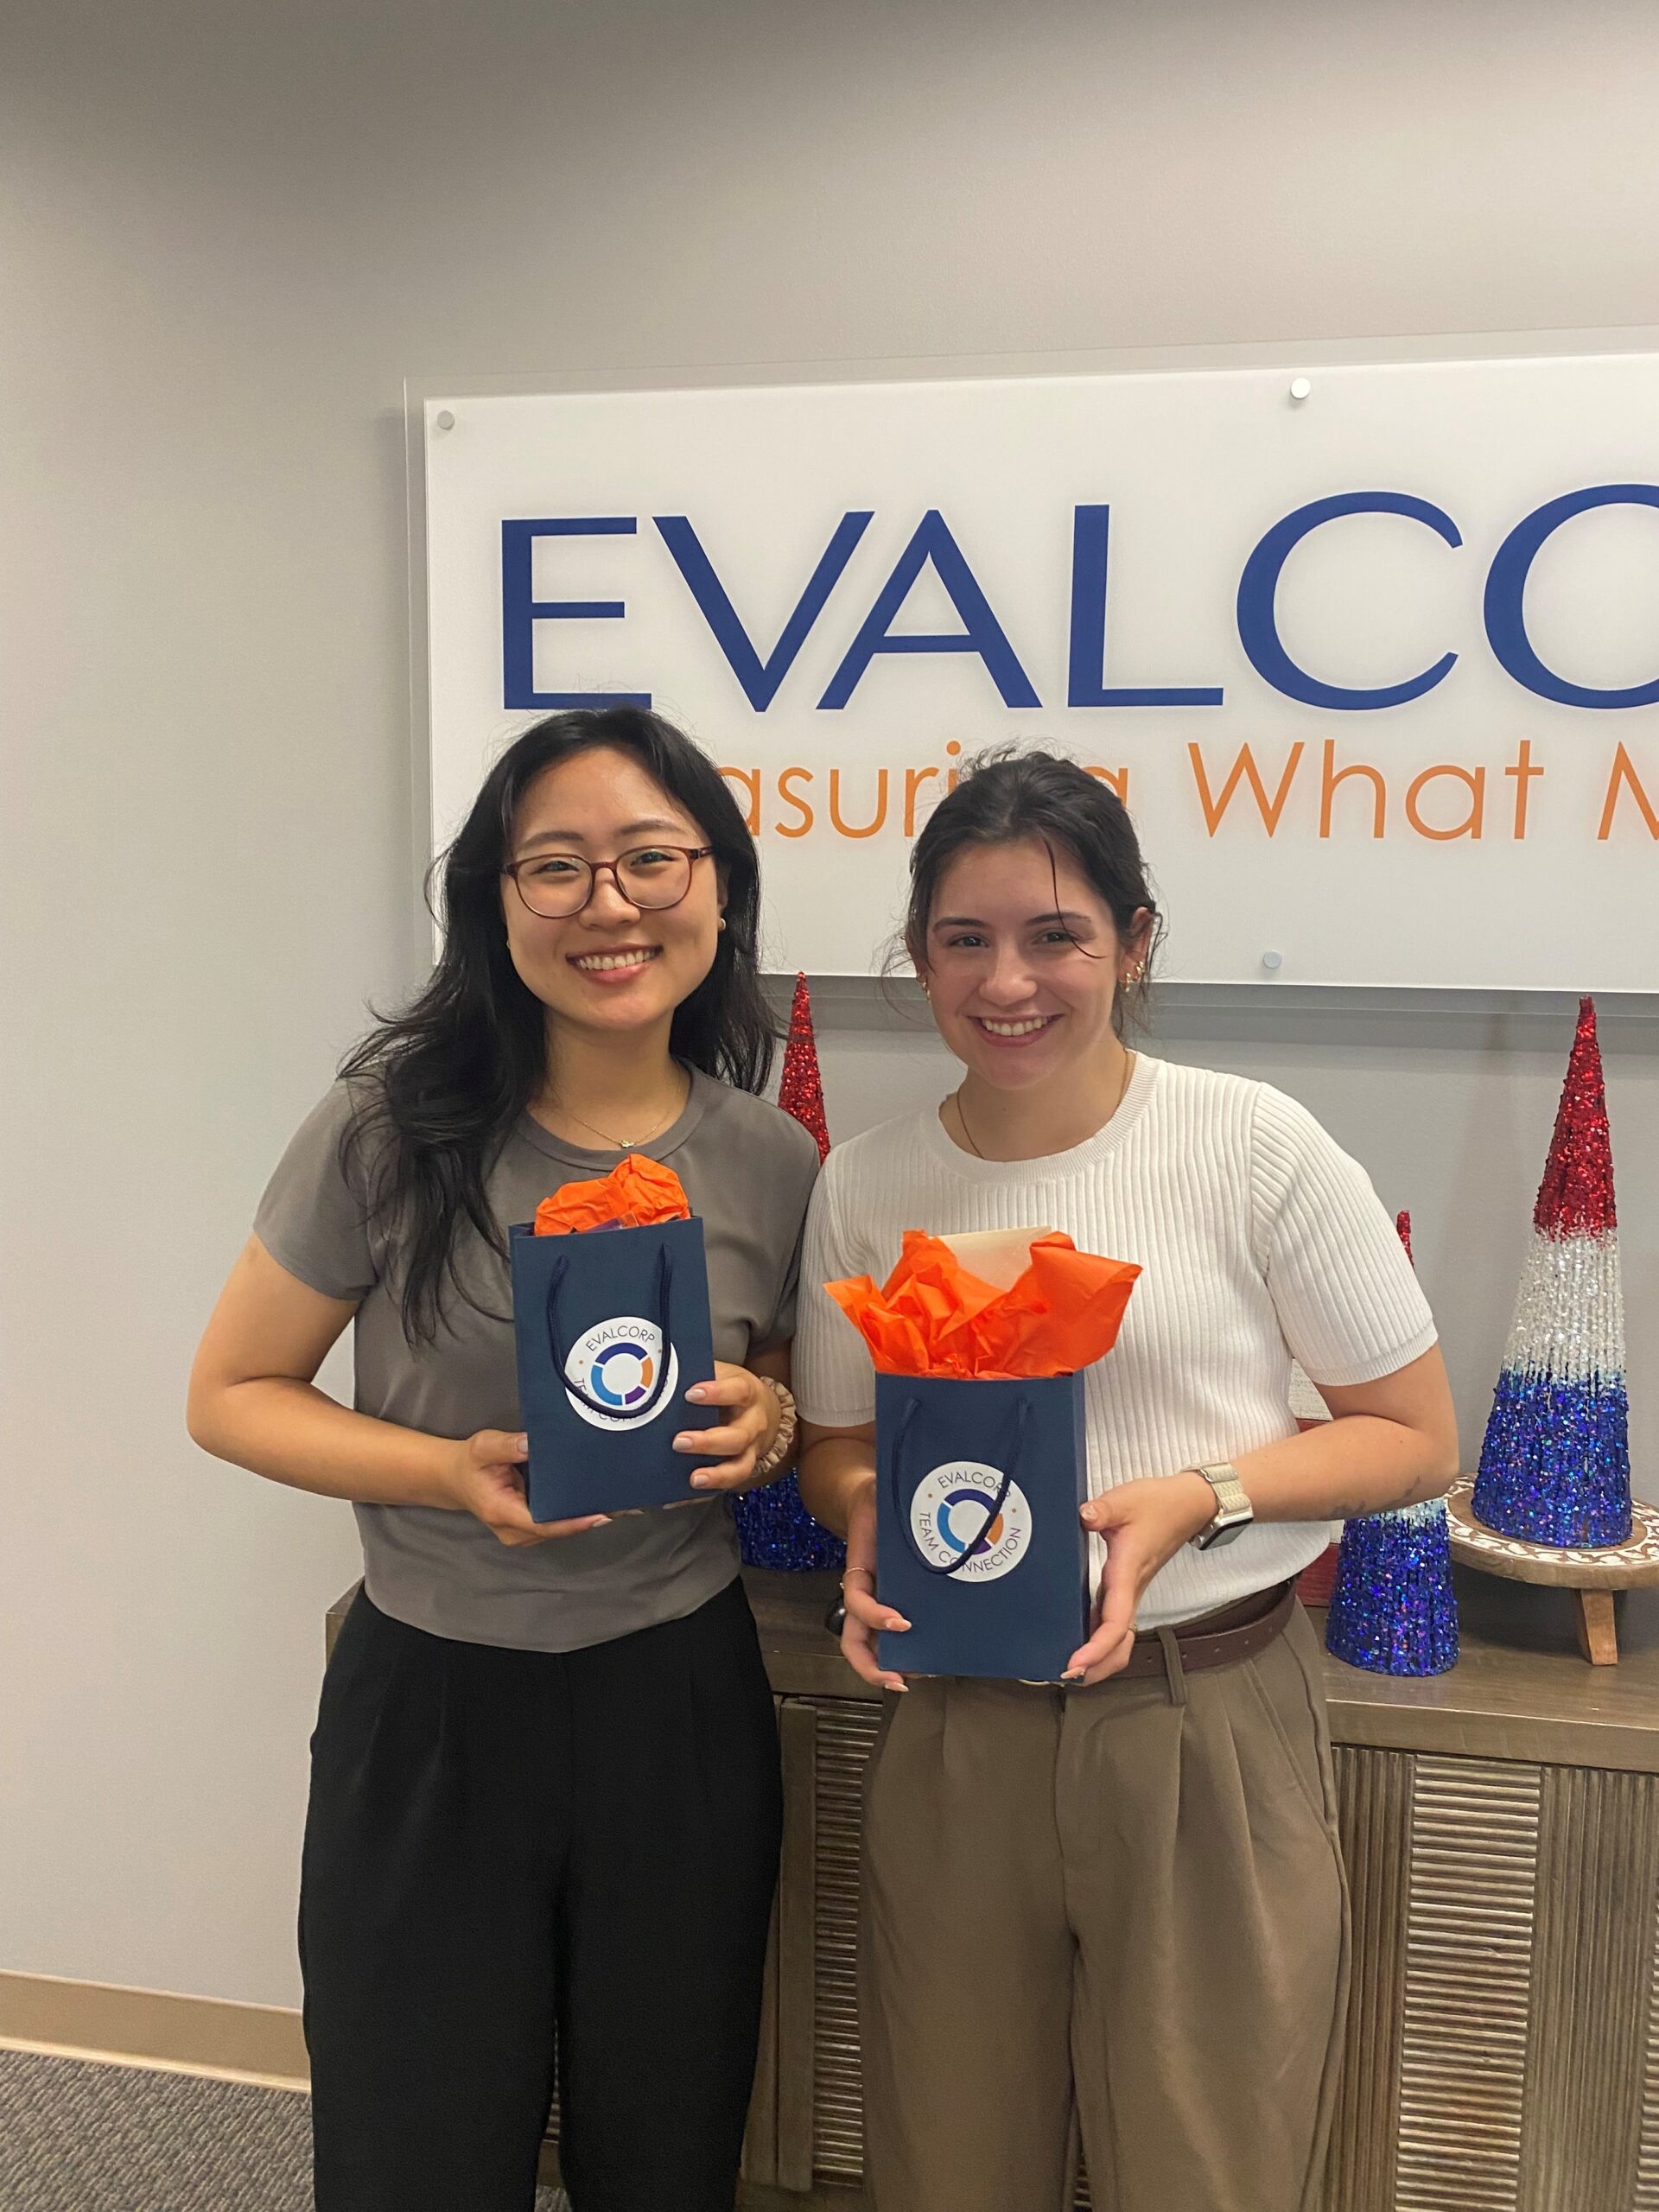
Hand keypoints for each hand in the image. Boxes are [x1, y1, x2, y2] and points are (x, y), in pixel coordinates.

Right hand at [444, 1430, 611, 1547]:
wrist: (455, 1479)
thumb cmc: (470, 1463)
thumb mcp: (483, 1447)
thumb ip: (507, 1445)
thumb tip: (531, 1444)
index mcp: (502, 1512)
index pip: (543, 1523)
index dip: (573, 1522)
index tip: (600, 1514)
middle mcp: (514, 1531)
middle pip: (557, 1530)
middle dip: (587, 1517)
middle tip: (621, 1502)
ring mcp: (522, 1533)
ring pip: (559, 1530)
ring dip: (584, 1517)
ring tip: (615, 1500)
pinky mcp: (529, 1528)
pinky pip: (556, 1525)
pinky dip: (574, 1515)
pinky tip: (595, 1500)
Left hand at [675, 1360, 778, 1492]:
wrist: (765, 1411)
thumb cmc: (733, 1390)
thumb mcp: (724, 1374)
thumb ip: (700, 1373)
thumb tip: (661, 1370)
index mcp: (749, 1394)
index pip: (738, 1391)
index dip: (717, 1393)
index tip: (691, 1394)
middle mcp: (754, 1424)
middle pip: (738, 1436)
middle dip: (708, 1442)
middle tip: (679, 1442)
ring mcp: (751, 1449)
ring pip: (741, 1466)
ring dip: (717, 1474)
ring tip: (694, 1477)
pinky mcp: (743, 1467)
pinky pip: (730, 1483)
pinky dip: (710, 1490)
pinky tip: (688, 1490)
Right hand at [837, 1477, 909, 1692]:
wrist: (879, 1502)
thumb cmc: (880, 1498)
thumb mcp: (878, 1492)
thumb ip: (882, 1489)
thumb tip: (892, 1471)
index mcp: (861, 1567)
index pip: (856, 1600)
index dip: (873, 1615)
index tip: (901, 1621)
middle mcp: (869, 1590)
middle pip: (855, 1638)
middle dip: (873, 1665)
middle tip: (901, 1678)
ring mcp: (883, 1600)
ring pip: (875, 1644)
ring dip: (894, 1665)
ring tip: (924, 1673)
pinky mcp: (903, 1602)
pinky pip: (899, 1634)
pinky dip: (913, 1650)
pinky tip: (936, 1656)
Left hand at [1064, 1471, 1215, 1683]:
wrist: (1189, 1506)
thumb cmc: (1160, 1505)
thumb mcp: (1126, 1500)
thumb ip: (1103, 1510)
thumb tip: (1084, 1516)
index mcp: (1128, 1573)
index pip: (1115, 1623)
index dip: (1096, 1648)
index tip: (1076, 1663)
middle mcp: (1132, 1590)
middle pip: (1121, 1645)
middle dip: (1098, 1667)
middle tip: (1067, 1676)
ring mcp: (1133, 1592)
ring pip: (1121, 1639)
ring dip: (1101, 1659)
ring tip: (1072, 1668)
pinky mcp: (1131, 1588)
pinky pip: (1118, 1624)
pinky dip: (1102, 1640)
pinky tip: (1083, 1640)